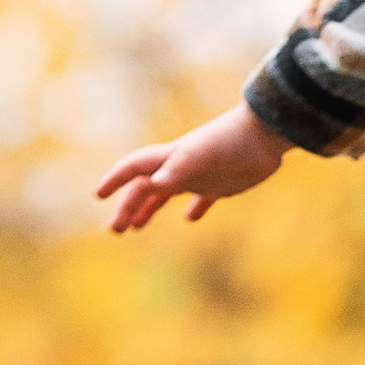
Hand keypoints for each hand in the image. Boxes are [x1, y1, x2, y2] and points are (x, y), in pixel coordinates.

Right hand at [97, 99, 286, 232]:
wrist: (266, 134)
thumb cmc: (230, 142)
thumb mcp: (200, 157)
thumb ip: (177, 170)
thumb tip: (152, 186)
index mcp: (171, 159)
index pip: (135, 169)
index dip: (116, 180)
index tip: (99, 195)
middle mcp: (180, 167)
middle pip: (146, 188)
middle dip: (128, 207)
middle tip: (116, 230)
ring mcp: (200, 176)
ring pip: (167, 194)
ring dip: (150, 209)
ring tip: (136, 227)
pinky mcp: (222, 185)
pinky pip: (203, 199)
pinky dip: (194, 209)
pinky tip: (191, 218)